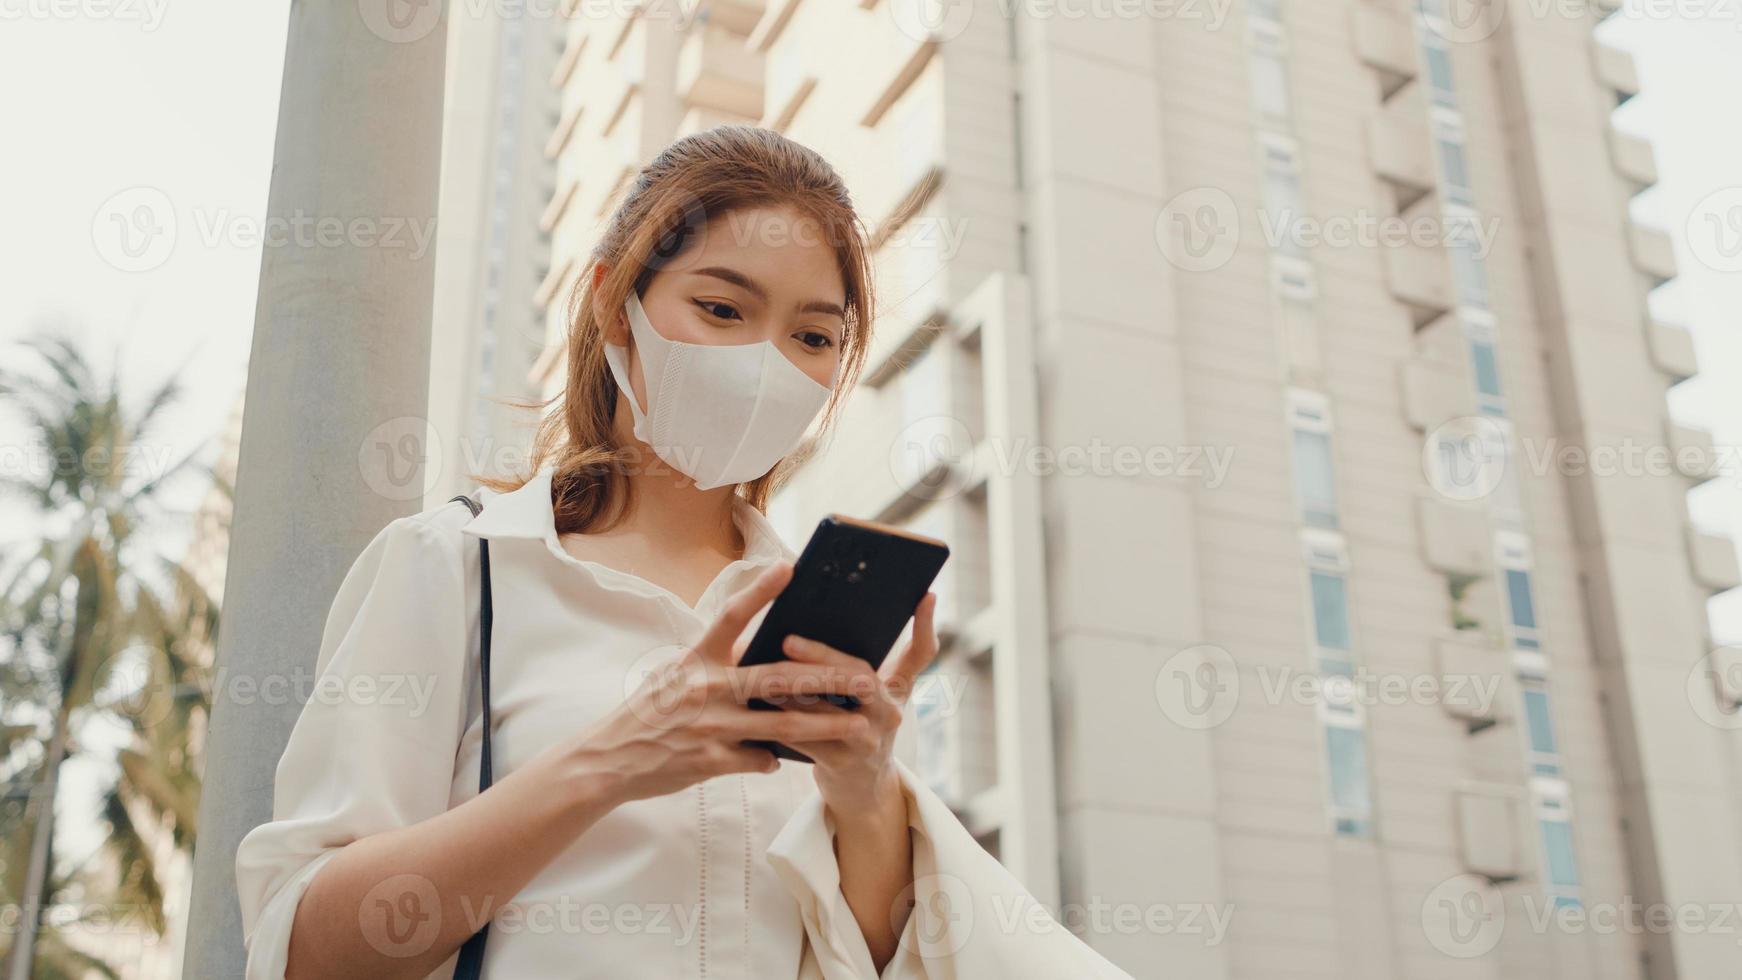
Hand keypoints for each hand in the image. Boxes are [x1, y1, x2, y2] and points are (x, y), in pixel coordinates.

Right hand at [556, 562, 869, 805]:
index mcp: (696, 659)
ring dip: (825, 726)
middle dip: (827, 677)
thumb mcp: (676, 675)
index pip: (731, 616)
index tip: (790, 567)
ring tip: (860, 724)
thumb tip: (757, 651)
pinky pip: (758, 759)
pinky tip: (780, 760)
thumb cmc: (648, 712)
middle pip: (778, 677)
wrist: (608, 760)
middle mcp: (706, 688)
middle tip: (864, 676)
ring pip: (782, 725)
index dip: (760, 590)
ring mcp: (711, 726)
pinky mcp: (711, 761)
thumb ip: (717, 663)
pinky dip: (773, 759)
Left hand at [765, 591, 940, 813]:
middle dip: (822, 656)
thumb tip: (826, 619)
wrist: (861, 789)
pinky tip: (760, 703)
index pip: (921, 654)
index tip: (925, 594)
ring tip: (765, 667)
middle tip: (788, 639)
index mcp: (898, 690)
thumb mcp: (875, 697)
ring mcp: (868, 741)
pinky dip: (782, 719)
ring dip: (792, 689)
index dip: (924, 625)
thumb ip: (861, 664)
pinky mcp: (842, 764)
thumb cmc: (858, 727)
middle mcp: (890, 713)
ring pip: (828, 710)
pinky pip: (808, 738)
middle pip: (860, 677)